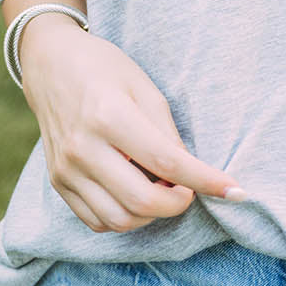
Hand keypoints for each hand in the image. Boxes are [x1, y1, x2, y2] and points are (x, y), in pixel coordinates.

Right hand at [18, 14, 246, 233]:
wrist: (50, 64)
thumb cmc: (105, 68)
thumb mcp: (145, 87)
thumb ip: (167, 133)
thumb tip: (188, 173)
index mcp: (109, 116)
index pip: (166, 163)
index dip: (205, 181)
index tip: (235, 190)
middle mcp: (83, 148)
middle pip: (142, 201)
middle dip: (178, 204)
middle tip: (190, 188)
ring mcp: (66, 170)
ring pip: (119, 220)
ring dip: (152, 214)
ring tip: (162, 189)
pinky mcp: (57, 183)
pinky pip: (97, 221)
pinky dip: (125, 217)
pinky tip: (136, 194)